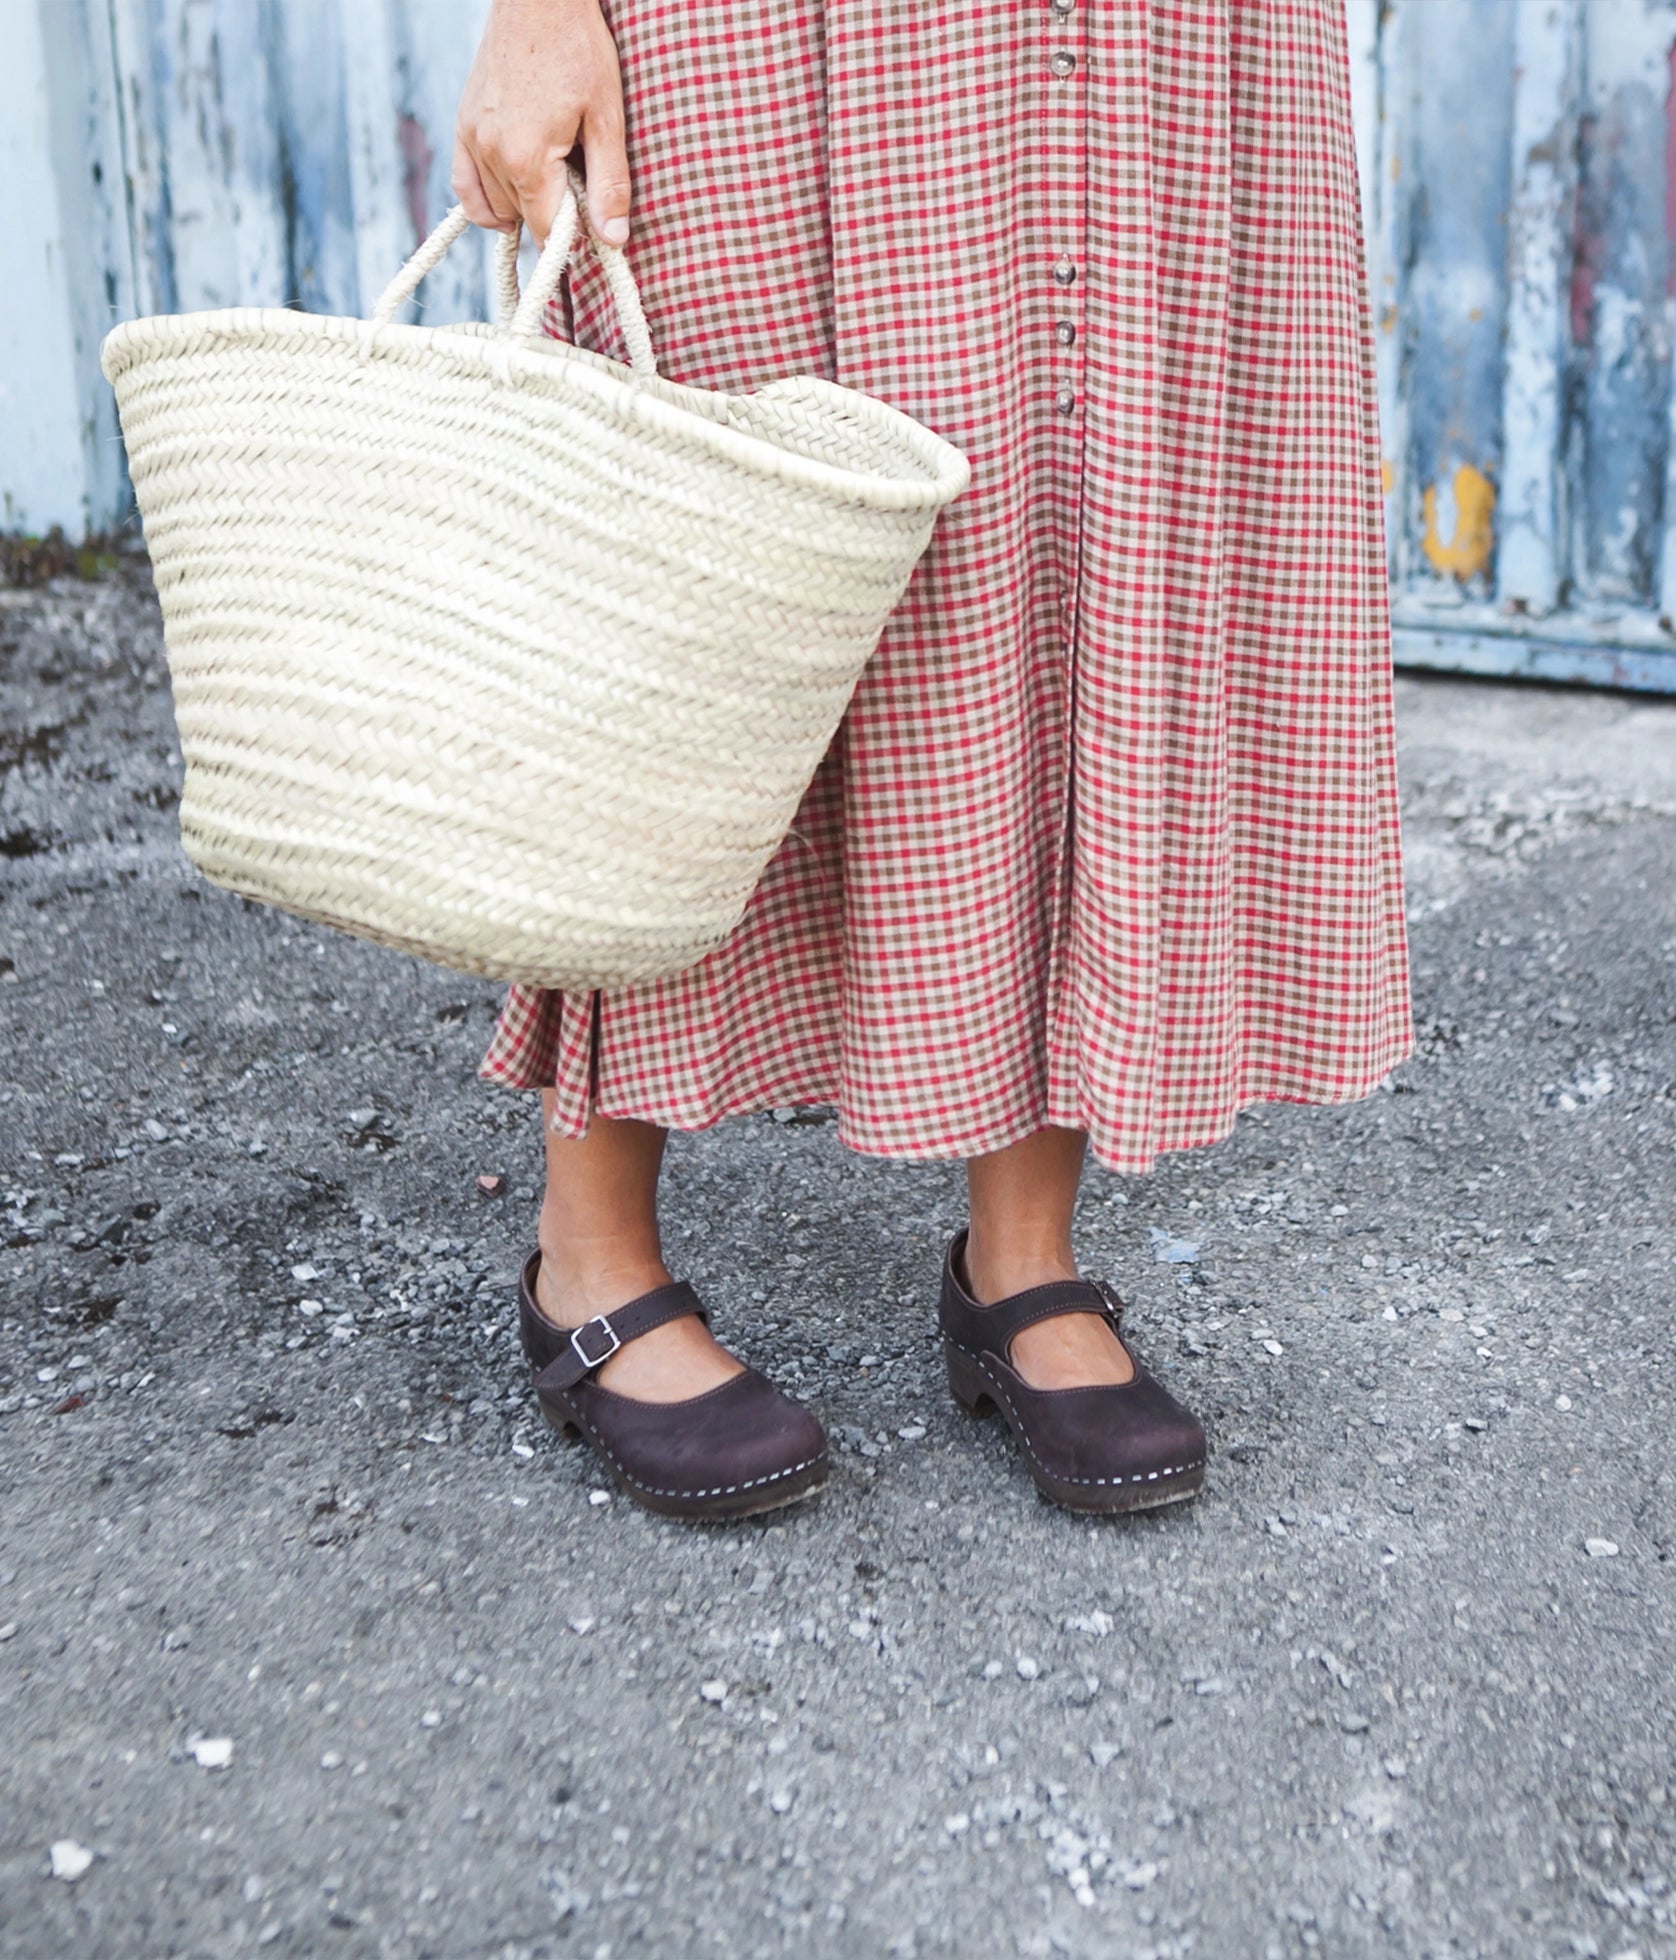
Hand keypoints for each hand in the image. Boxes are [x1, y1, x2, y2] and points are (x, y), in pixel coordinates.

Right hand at [452, 0, 630, 247]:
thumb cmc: (578, 49)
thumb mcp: (606, 118)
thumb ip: (608, 183)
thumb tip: (611, 239)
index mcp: (527, 158)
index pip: (547, 231)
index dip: (574, 237)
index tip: (593, 224)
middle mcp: (490, 153)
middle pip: (524, 219)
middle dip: (553, 216)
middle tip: (580, 187)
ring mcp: (471, 138)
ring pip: (497, 206)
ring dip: (524, 206)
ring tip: (554, 178)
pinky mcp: (463, 124)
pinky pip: (465, 186)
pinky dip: (485, 204)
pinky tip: (508, 206)